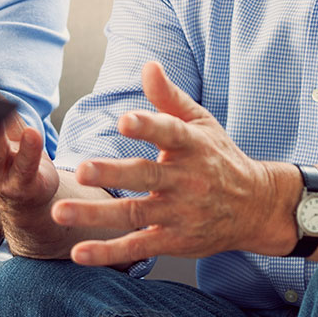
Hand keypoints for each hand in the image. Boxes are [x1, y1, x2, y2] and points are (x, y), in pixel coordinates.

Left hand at [51, 62, 283, 266]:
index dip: (148, 126)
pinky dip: (108, 252)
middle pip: (146, 176)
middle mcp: (186, 180)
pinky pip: (138, 247)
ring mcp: (180, 213)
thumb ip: (169, 97)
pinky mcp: (175, 240)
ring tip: (61, 212)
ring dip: (96, 215)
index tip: (124, 120)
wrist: (256, 207)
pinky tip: (79, 252)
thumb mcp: (201, 123)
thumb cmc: (219, 158)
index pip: (170, 133)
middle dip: (112, 173)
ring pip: (135, 214)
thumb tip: (148, 65)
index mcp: (192, 146)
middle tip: (81, 169)